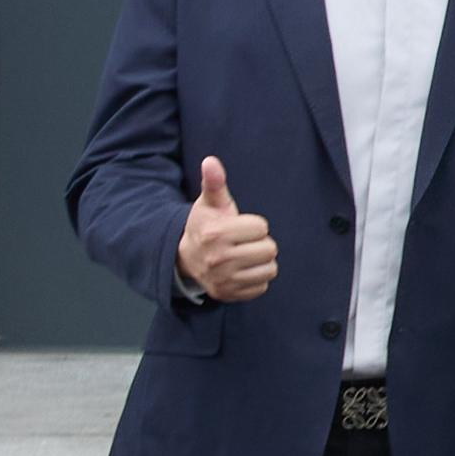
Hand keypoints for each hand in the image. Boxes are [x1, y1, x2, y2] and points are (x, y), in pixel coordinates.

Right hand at [171, 156, 277, 305]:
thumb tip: (210, 160)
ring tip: (244, 256)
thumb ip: (214, 182)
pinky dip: (256, 279)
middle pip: (270, 249)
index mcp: (216, 234)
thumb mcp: (209, 204)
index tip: (238, 227)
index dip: (254, 225)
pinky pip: (262, 287)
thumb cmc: (205, 226)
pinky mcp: (228, 295)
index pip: (262, 228)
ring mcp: (223, 280)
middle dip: (260, 243)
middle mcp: (218, 259)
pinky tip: (241, 271)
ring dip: (261, 262)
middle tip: (243, 242)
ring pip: (270, 269)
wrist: (184, 258)